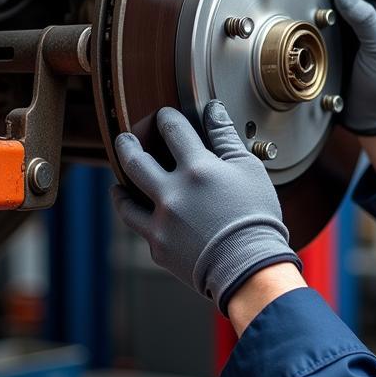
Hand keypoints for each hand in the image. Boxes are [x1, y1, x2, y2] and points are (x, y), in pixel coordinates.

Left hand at [111, 101, 300, 313]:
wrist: (250, 266)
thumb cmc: (256, 216)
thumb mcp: (249, 170)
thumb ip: (226, 138)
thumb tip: (213, 110)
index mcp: (196, 168)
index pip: (172, 130)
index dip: (166, 118)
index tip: (164, 116)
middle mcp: (171, 193)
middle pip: (135, 160)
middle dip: (127, 144)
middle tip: (125, 139)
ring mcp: (161, 222)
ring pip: (125, 199)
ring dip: (120, 187)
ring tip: (118, 184)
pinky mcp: (158, 247)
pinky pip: (142, 229)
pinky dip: (142, 220)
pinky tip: (143, 216)